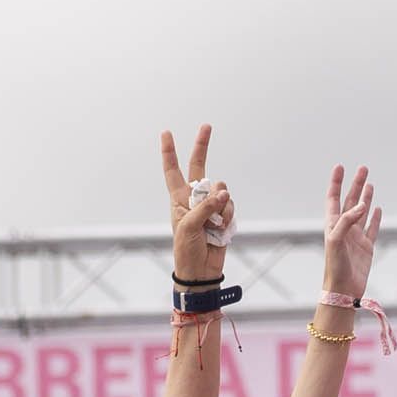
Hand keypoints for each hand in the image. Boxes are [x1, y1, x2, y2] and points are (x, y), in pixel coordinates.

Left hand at [162, 125, 230, 280]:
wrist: (201, 270)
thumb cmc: (186, 250)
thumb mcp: (188, 227)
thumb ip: (204, 207)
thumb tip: (224, 193)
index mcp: (178, 199)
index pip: (172, 171)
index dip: (169, 152)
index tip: (166, 133)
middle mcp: (194, 197)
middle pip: (199, 166)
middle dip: (202, 146)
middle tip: (207, 126)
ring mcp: (211, 205)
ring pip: (221, 189)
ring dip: (220, 204)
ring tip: (214, 223)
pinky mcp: (224, 214)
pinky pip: (230, 204)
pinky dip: (228, 215)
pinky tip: (221, 228)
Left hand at [320, 162, 381, 300]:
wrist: (343, 290)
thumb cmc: (335, 267)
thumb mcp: (336, 240)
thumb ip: (347, 220)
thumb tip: (362, 204)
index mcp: (333, 225)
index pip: (334, 198)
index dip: (336, 182)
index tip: (340, 167)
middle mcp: (344, 228)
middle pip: (350, 201)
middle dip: (356, 185)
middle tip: (363, 169)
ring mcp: (356, 237)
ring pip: (362, 212)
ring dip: (365, 197)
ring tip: (369, 183)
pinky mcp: (367, 247)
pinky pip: (372, 228)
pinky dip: (375, 217)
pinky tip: (377, 208)